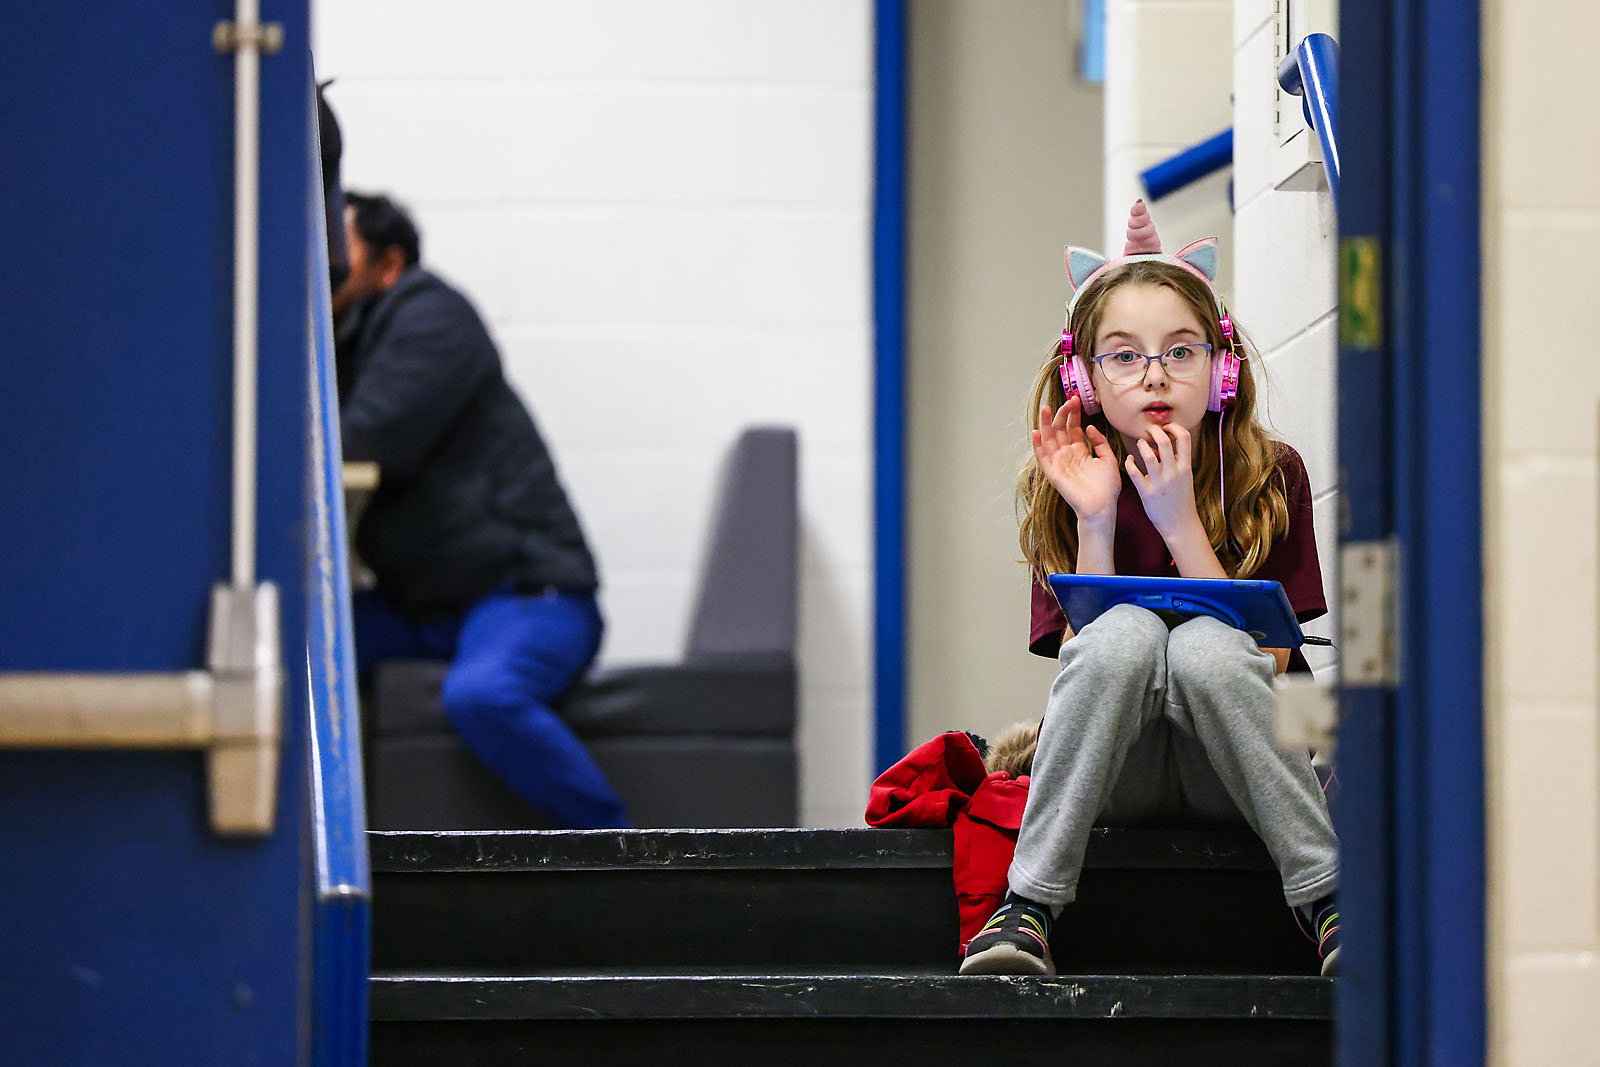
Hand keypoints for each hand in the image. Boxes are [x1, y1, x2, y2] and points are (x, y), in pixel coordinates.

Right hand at [1032, 396, 1120, 522]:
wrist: (1102, 506)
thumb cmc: (1107, 488)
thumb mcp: (1108, 459)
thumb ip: (1100, 442)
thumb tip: (1089, 427)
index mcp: (1080, 451)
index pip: (1073, 428)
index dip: (1073, 414)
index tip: (1076, 400)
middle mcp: (1067, 455)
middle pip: (1060, 430)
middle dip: (1063, 414)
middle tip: (1069, 400)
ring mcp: (1059, 463)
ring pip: (1049, 439)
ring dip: (1046, 424)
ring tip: (1046, 408)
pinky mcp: (1052, 472)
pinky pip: (1042, 457)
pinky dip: (1038, 445)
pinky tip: (1037, 431)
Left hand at [1124, 424, 1200, 537]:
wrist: (1180, 524)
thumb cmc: (1181, 499)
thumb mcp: (1184, 478)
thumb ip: (1175, 461)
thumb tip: (1160, 446)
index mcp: (1185, 468)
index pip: (1184, 438)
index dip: (1175, 427)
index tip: (1167, 427)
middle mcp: (1173, 473)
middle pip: (1164, 441)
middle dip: (1155, 430)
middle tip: (1149, 430)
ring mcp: (1160, 483)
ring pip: (1148, 455)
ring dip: (1141, 445)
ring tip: (1141, 444)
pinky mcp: (1147, 493)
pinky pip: (1134, 472)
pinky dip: (1129, 462)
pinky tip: (1129, 460)